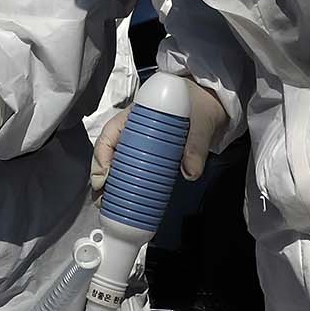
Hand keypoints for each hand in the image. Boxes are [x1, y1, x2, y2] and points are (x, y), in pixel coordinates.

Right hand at [89, 76, 228, 192]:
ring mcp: (138, 144)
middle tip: (102, 198)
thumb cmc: (199, 106)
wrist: (209, 106)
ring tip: (106, 204)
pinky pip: (130, 170)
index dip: (102, 156)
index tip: (104, 178)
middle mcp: (132, 130)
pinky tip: (122, 201)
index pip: (110, 134)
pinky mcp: (148, 157)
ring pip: (115, 163)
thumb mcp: (199, 123)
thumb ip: (196, 146)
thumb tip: (190, 172)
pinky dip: (123, 185)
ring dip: (108, 184)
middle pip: (107, 152)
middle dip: (100, 176)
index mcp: (136, 116)